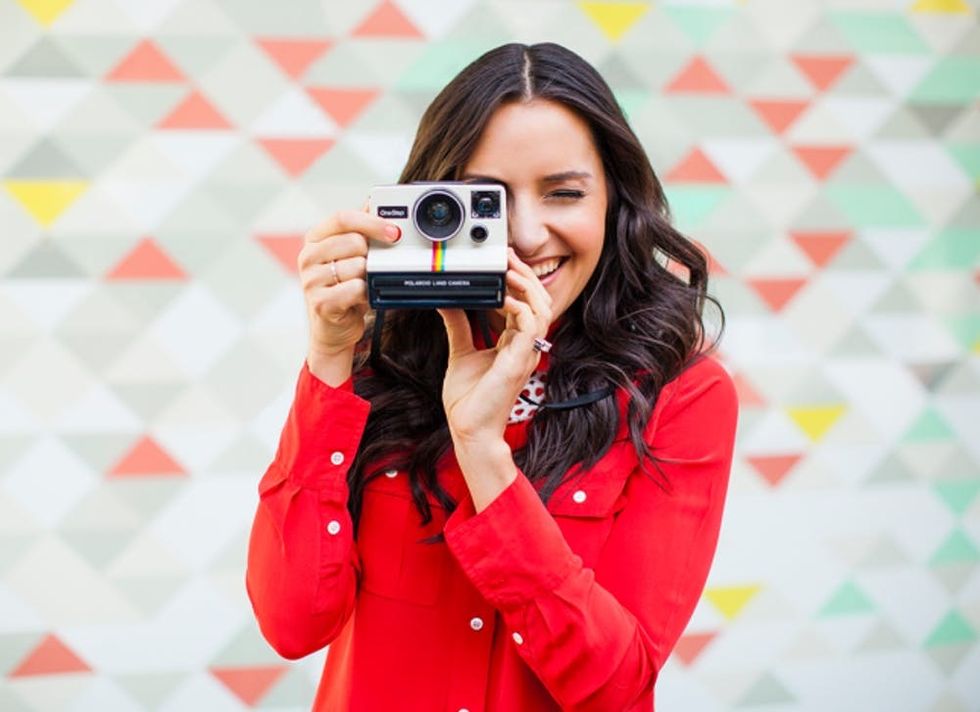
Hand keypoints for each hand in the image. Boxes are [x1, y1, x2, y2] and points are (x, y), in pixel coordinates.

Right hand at [298, 208, 400, 359]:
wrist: (334, 327)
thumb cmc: (346, 287)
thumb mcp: (352, 255)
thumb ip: (361, 230)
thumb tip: (374, 200)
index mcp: (315, 238)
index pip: (342, 218)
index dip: (371, 222)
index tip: (395, 232)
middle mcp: (308, 256)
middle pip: (353, 241)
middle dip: (371, 255)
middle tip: (373, 267)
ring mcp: (310, 280)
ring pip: (357, 266)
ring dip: (368, 277)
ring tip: (363, 285)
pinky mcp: (320, 303)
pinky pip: (355, 289)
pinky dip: (365, 294)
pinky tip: (360, 299)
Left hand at [437, 249, 552, 444]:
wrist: (469, 430)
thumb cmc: (469, 400)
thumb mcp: (461, 353)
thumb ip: (459, 326)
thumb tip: (448, 302)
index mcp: (515, 344)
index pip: (527, 304)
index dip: (519, 281)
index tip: (503, 262)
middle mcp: (525, 346)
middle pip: (540, 301)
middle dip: (526, 275)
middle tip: (508, 256)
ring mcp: (525, 353)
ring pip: (541, 308)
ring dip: (526, 285)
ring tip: (509, 269)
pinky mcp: (518, 361)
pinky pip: (529, 324)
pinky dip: (518, 305)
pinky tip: (503, 296)